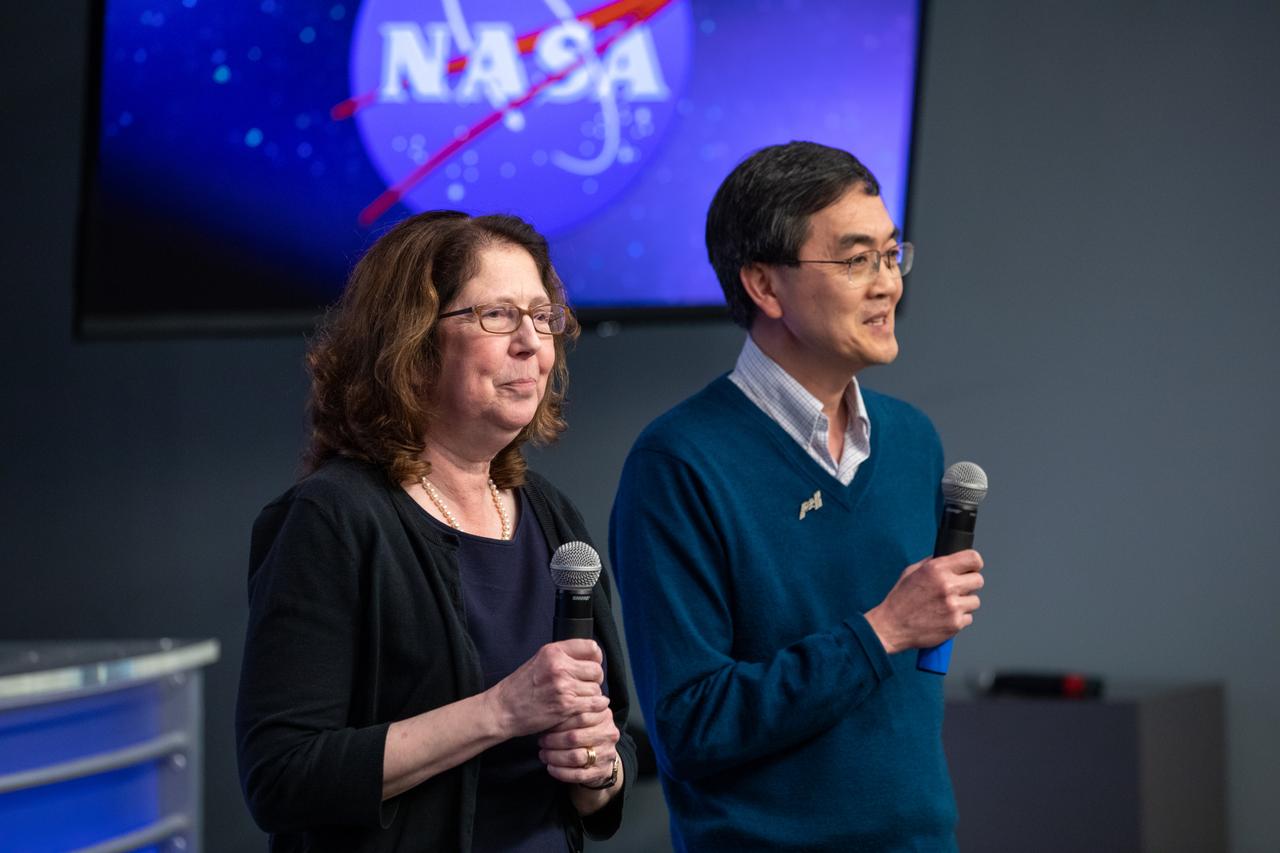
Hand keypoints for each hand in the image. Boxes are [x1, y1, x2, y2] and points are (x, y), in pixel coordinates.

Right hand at [484, 640, 607, 738]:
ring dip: (591, 696)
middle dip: (594, 679)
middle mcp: (559, 666)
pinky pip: (594, 704)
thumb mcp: (539, 661)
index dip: (595, 658)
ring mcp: (563, 686)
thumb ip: (562, 657)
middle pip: (596, 670)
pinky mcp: (566, 705)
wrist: (503, 709)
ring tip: (580, 699)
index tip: (592, 665)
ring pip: (596, 689)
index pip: (591, 647)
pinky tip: (588, 708)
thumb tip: (588, 659)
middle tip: (585, 686)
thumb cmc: (519, 688)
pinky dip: (595, 707)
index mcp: (553, 652)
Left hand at [537, 707, 620, 786]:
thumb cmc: (586, 730)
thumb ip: (572, 708)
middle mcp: (608, 734)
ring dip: (554, 756)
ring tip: (543, 754)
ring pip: (575, 757)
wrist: (602, 756)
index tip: (546, 724)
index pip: (580, 717)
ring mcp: (606, 754)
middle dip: (553, 740)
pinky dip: (560, 772)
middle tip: (541, 741)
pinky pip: (577, 775)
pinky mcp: (600, 772)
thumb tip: (549, 707)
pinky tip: (550, 767)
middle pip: (575, 737)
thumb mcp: (585, 714)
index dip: (559, 722)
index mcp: (604, 716)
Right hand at [864, 550, 983, 653]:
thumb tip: (950, 557)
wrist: (891, 626)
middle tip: (957, 589)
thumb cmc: (900, 599)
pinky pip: (968, 618)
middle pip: (978, 580)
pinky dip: (959, 618)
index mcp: (937, 569)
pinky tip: (944, 617)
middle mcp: (947, 585)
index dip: (974, 564)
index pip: (973, 558)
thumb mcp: (911, 572)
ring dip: (964, 603)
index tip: (971, 568)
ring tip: (946, 606)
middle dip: (969, 584)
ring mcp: (953, 606)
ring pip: (975, 601)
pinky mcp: (955, 624)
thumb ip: (932, 563)